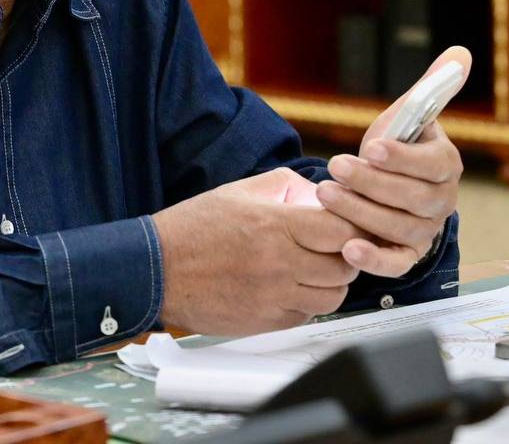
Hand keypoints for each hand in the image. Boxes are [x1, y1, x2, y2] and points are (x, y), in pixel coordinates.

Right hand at [151, 168, 362, 334]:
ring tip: (312, 268)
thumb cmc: (193, 229)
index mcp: (275, 226)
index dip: (351, 226)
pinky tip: (291, 287)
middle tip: (331, 246)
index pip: (342, 230)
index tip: (344, 223)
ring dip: (330, 281)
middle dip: (346, 255)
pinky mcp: (266, 322)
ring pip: (332, 296)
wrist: (158, 269)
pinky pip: (307, 315)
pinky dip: (307, 302)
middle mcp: (279, 264)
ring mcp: (274, 297)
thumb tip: (314, 191)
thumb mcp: (237, 192)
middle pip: (345, 266)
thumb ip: (282, 185)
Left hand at [316, 47, 466, 277]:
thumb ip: (432, 86)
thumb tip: (460, 52)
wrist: (381, 184)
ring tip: (326, 193)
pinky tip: (347, 249)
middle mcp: (441, 201)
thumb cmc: (395, 147)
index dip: (402, 158)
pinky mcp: (405, 254)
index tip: (370, 147)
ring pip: (398, 228)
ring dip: (360, 212)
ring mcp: (425, 230)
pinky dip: (374, 261)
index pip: (432, 165)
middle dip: (370, 183)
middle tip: (335, 167)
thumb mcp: (409, 115)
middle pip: (412, 199)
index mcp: (446, 164)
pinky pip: (395, 264)